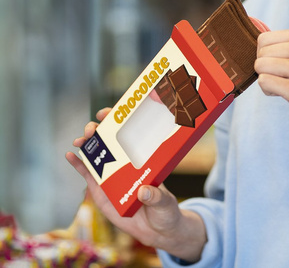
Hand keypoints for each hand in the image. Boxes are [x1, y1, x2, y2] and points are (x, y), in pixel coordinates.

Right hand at [66, 108, 206, 261]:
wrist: (156, 230)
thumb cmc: (164, 210)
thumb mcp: (164, 202)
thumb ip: (156, 197)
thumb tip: (143, 191)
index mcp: (143, 158)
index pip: (130, 133)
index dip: (119, 120)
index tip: (110, 113)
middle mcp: (125, 162)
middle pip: (110, 139)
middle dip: (99, 128)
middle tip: (94, 128)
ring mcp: (112, 174)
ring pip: (96, 153)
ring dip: (87, 142)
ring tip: (81, 139)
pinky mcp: (101, 190)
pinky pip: (87, 174)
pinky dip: (77, 164)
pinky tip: (69, 155)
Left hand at [255, 29, 288, 160]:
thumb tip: (257, 47)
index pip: (264, 38)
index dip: (266, 54)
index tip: (280, 64)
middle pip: (260, 52)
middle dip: (265, 66)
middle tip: (283, 77)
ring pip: (259, 66)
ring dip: (266, 78)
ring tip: (284, 84)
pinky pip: (263, 82)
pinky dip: (269, 90)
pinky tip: (284, 93)